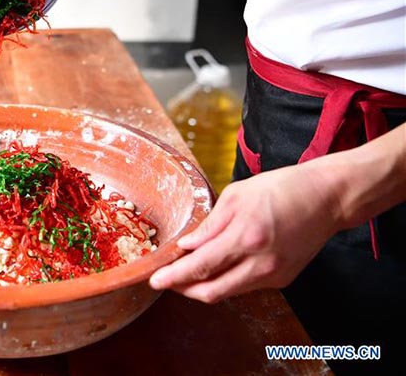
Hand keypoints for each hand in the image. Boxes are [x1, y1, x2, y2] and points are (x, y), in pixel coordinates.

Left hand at [149, 162, 341, 302]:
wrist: (327, 198)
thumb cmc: (281, 188)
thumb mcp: (236, 196)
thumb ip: (210, 225)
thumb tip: (186, 246)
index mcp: (245, 237)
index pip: (199, 267)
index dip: (173, 277)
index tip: (154, 280)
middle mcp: (260, 263)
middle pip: (211, 291)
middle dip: (183, 289)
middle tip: (166, 280)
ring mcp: (273, 275)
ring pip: (227, 293)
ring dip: (203, 286)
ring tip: (186, 273)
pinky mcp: (282, 279)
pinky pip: (244, 286)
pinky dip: (225, 280)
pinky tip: (216, 267)